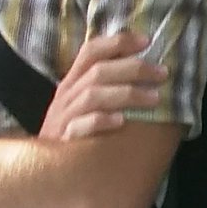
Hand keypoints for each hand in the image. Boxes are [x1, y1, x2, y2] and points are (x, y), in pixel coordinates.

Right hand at [40, 32, 167, 139]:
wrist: (43, 166)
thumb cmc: (75, 129)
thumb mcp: (85, 102)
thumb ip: (107, 84)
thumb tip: (148, 69)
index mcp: (73, 80)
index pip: (91, 50)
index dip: (118, 42)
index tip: (147, 40)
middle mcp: (67, 94)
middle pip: (99, 71)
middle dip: (134, 68)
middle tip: (163, 73)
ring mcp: (64, 116)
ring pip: (93, 95)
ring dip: (127, 94)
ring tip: (155, 98)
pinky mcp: (64, 140)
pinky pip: (81, 126)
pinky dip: (101, 120)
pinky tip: (121, 121)